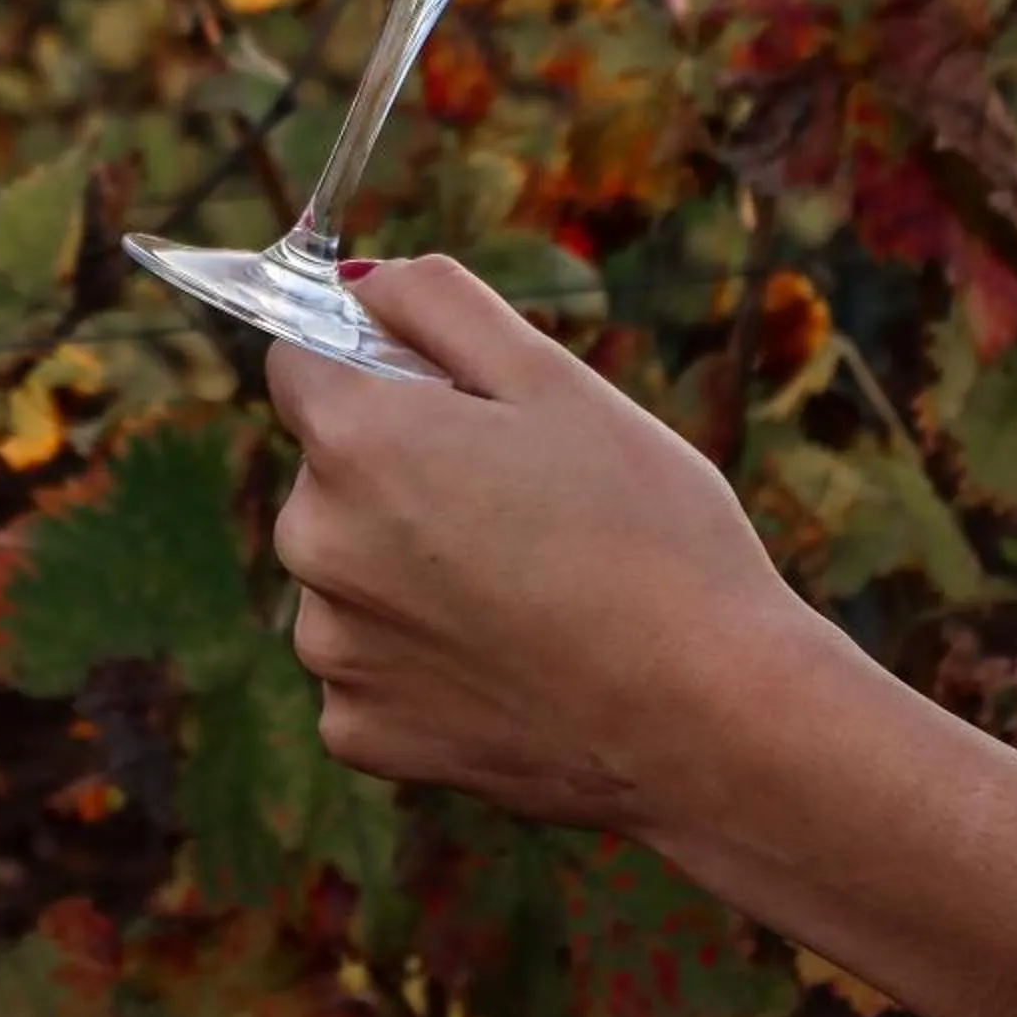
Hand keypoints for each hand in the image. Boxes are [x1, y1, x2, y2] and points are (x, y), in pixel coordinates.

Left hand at [268, 254, 802, 833]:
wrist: (715, 719)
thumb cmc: (650, 533)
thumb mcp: (554, 377)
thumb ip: (436, 303)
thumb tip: (358, 284)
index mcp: (354, 440)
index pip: (301, 362)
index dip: (380, 369)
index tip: (455, 405)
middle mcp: (313, 543)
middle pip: (329, 470)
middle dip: (399, 469)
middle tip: (519, 503)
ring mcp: (332, 650)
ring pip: (349, 569)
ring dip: (407, 567)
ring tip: (527, 589)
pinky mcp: (361, 733)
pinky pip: (368, 662)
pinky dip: (420, 659)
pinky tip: (507, 663)